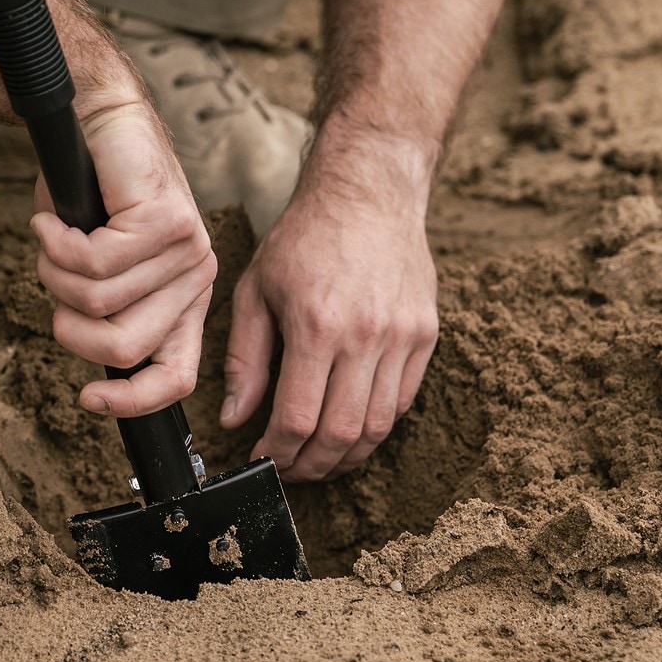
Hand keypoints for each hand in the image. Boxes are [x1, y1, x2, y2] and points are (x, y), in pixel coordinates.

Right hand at [30, 94, 216, 418]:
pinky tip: (52, 220)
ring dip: (53, 274)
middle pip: (122, 348)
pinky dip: (55, 244)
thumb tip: (87, 357)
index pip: (176, 377)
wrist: (97, 118)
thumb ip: (102, 312)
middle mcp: (196, 278)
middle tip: (53, 280)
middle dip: (69, 324)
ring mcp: (187, 249)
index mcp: (183, 300)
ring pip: (98, 302)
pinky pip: (93, 263)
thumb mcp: (99, 268)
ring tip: (53, 238)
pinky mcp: (166, 220)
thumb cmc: (92, 194)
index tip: (87, 401)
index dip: (132, 402)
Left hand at [220, 179, 439, 480]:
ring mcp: (402, 336)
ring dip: (346, 456)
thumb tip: (235, 418)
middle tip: (289, 470)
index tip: (261, 460)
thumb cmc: (306, 236)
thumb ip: (244, 358)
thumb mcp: (256, 289)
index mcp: (316, 324)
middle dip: (310, 466)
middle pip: (341, 434)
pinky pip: (403, 400)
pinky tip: (350, 428)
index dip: (276, 453)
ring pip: (377, 426)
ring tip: (319, 459)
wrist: (368, 191)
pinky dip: (375, 426)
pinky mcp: (426, 333)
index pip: (297, 418)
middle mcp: (366, 335)